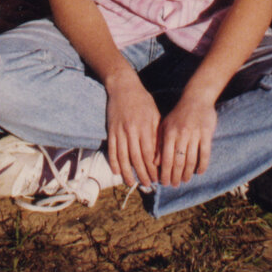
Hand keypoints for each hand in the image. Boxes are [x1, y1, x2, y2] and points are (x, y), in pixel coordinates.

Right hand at [105, 70, 160, 187]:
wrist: (123, 86)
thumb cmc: (142, 100)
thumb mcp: (154, 114)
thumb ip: (157, 133)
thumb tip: (160, 154)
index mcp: (144, 127)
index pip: (149, 154)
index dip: (152, 168)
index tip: (157, 178)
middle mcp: (131, 131)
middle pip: (136, 159)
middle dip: (142, 174)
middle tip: (147, 185)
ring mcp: (119, 131)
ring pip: (123, 157)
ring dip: (127, 173)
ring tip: (132, 183)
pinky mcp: (111, 130)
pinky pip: (112, 150)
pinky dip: (114, 162)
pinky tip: (117, 171)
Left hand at [158, 90, 217, 186]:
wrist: (196, 98)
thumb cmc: (179, 113)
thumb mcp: (165, 125)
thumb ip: (160, 143)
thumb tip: (155, 162)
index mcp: (169, 133)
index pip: (166, 158)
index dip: (165, 172)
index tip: (164, 183)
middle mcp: (181, 134)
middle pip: (178, 161)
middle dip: (175, 176)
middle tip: (174, 185)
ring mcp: (195, 134)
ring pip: (191, 159)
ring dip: (187, 173)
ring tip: (185, 180)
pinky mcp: (207, 133)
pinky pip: (205, 153)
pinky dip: (202, 165)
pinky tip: (199, 172)